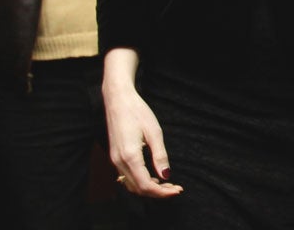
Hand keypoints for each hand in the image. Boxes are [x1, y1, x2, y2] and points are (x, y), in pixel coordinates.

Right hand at [102, 48, 181, 197]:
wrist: (118, 100)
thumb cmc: (138, 112)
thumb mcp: (154, 132)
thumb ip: (160, 155)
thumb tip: (166, 176)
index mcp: (130, 156)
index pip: (146, 185)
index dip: (162, 192)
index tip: (178, 190)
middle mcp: (119, 162)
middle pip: (138, 188)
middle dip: (158, 192)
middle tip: (176, 188)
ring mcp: (115, 160)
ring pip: (131, 185)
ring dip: (149, 188)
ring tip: (167, 183)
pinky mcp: (115, 157)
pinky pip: (127, 177)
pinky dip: (140, 181)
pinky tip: (153, 176)